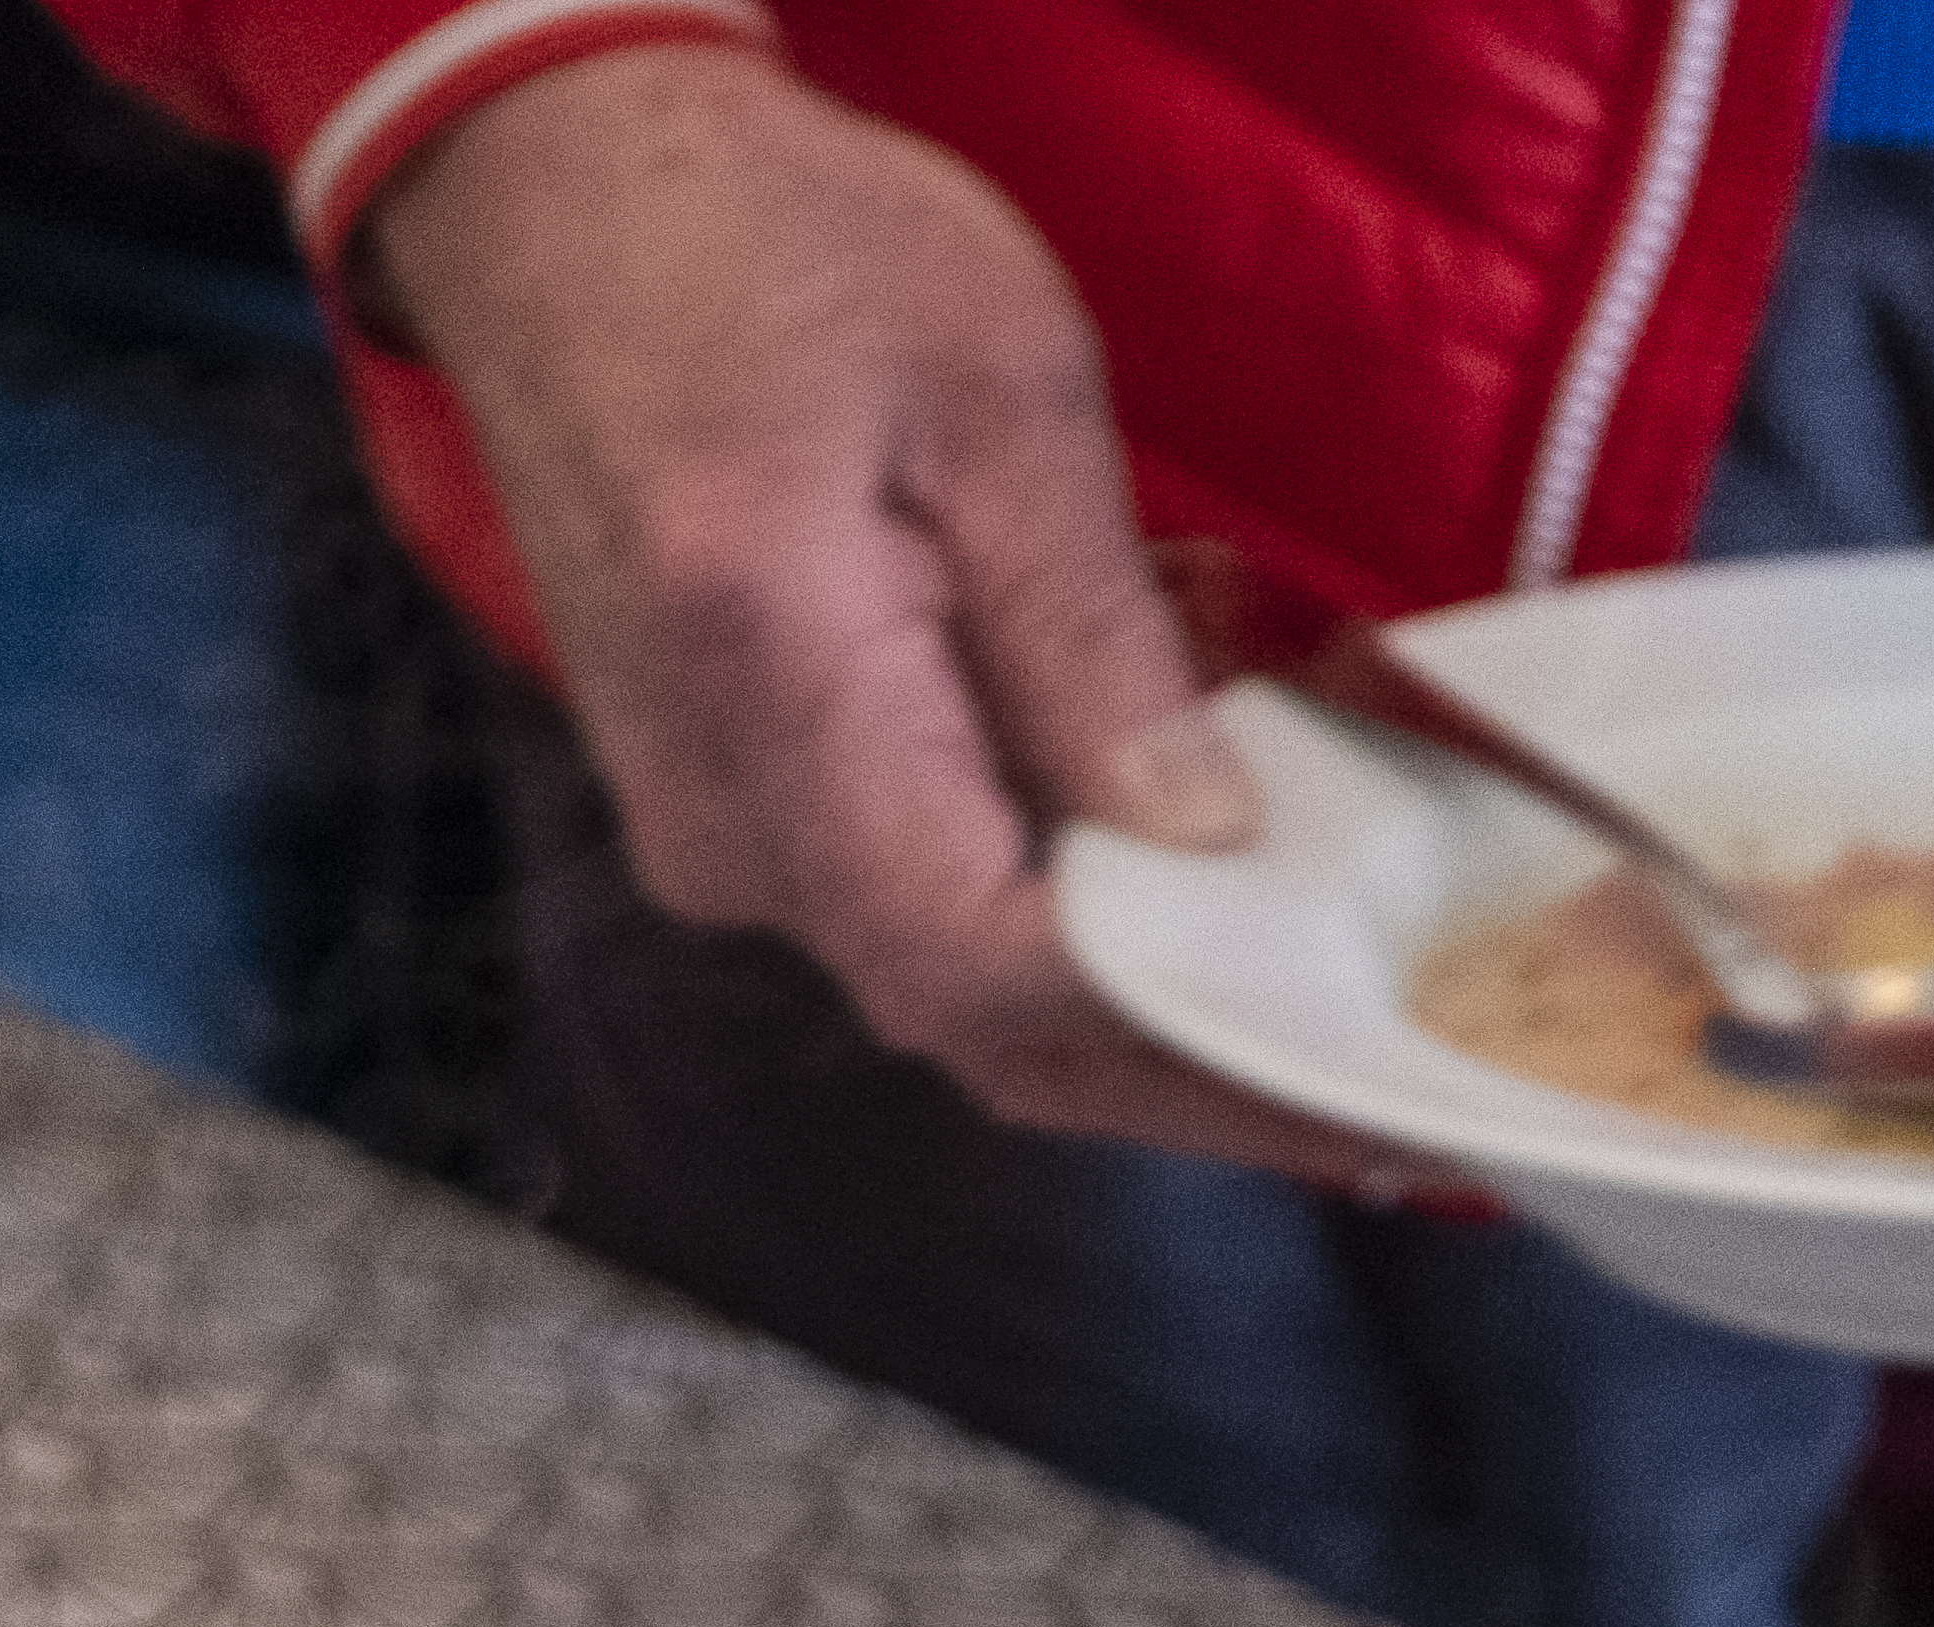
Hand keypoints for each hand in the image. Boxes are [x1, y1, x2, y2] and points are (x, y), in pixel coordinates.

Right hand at [364, 47, 1421, 1187]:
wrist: (562, 215)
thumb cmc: (761, 249)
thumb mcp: (997, 389)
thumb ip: (1093, 634)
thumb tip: (1197, 836)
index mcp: (777, 696)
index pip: (990, 972)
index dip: (1179, 1047)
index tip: (1345, 1083)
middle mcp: (720, 819)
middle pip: (979, 1027)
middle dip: (1184, 1076)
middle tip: (1372, 1103)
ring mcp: (712, 836)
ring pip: (952, 993)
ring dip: (1131, 1012)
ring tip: (1309, 1004)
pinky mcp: (730, 813)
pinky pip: (914, 917)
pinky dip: (1056, 934)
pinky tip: (1178, 900)